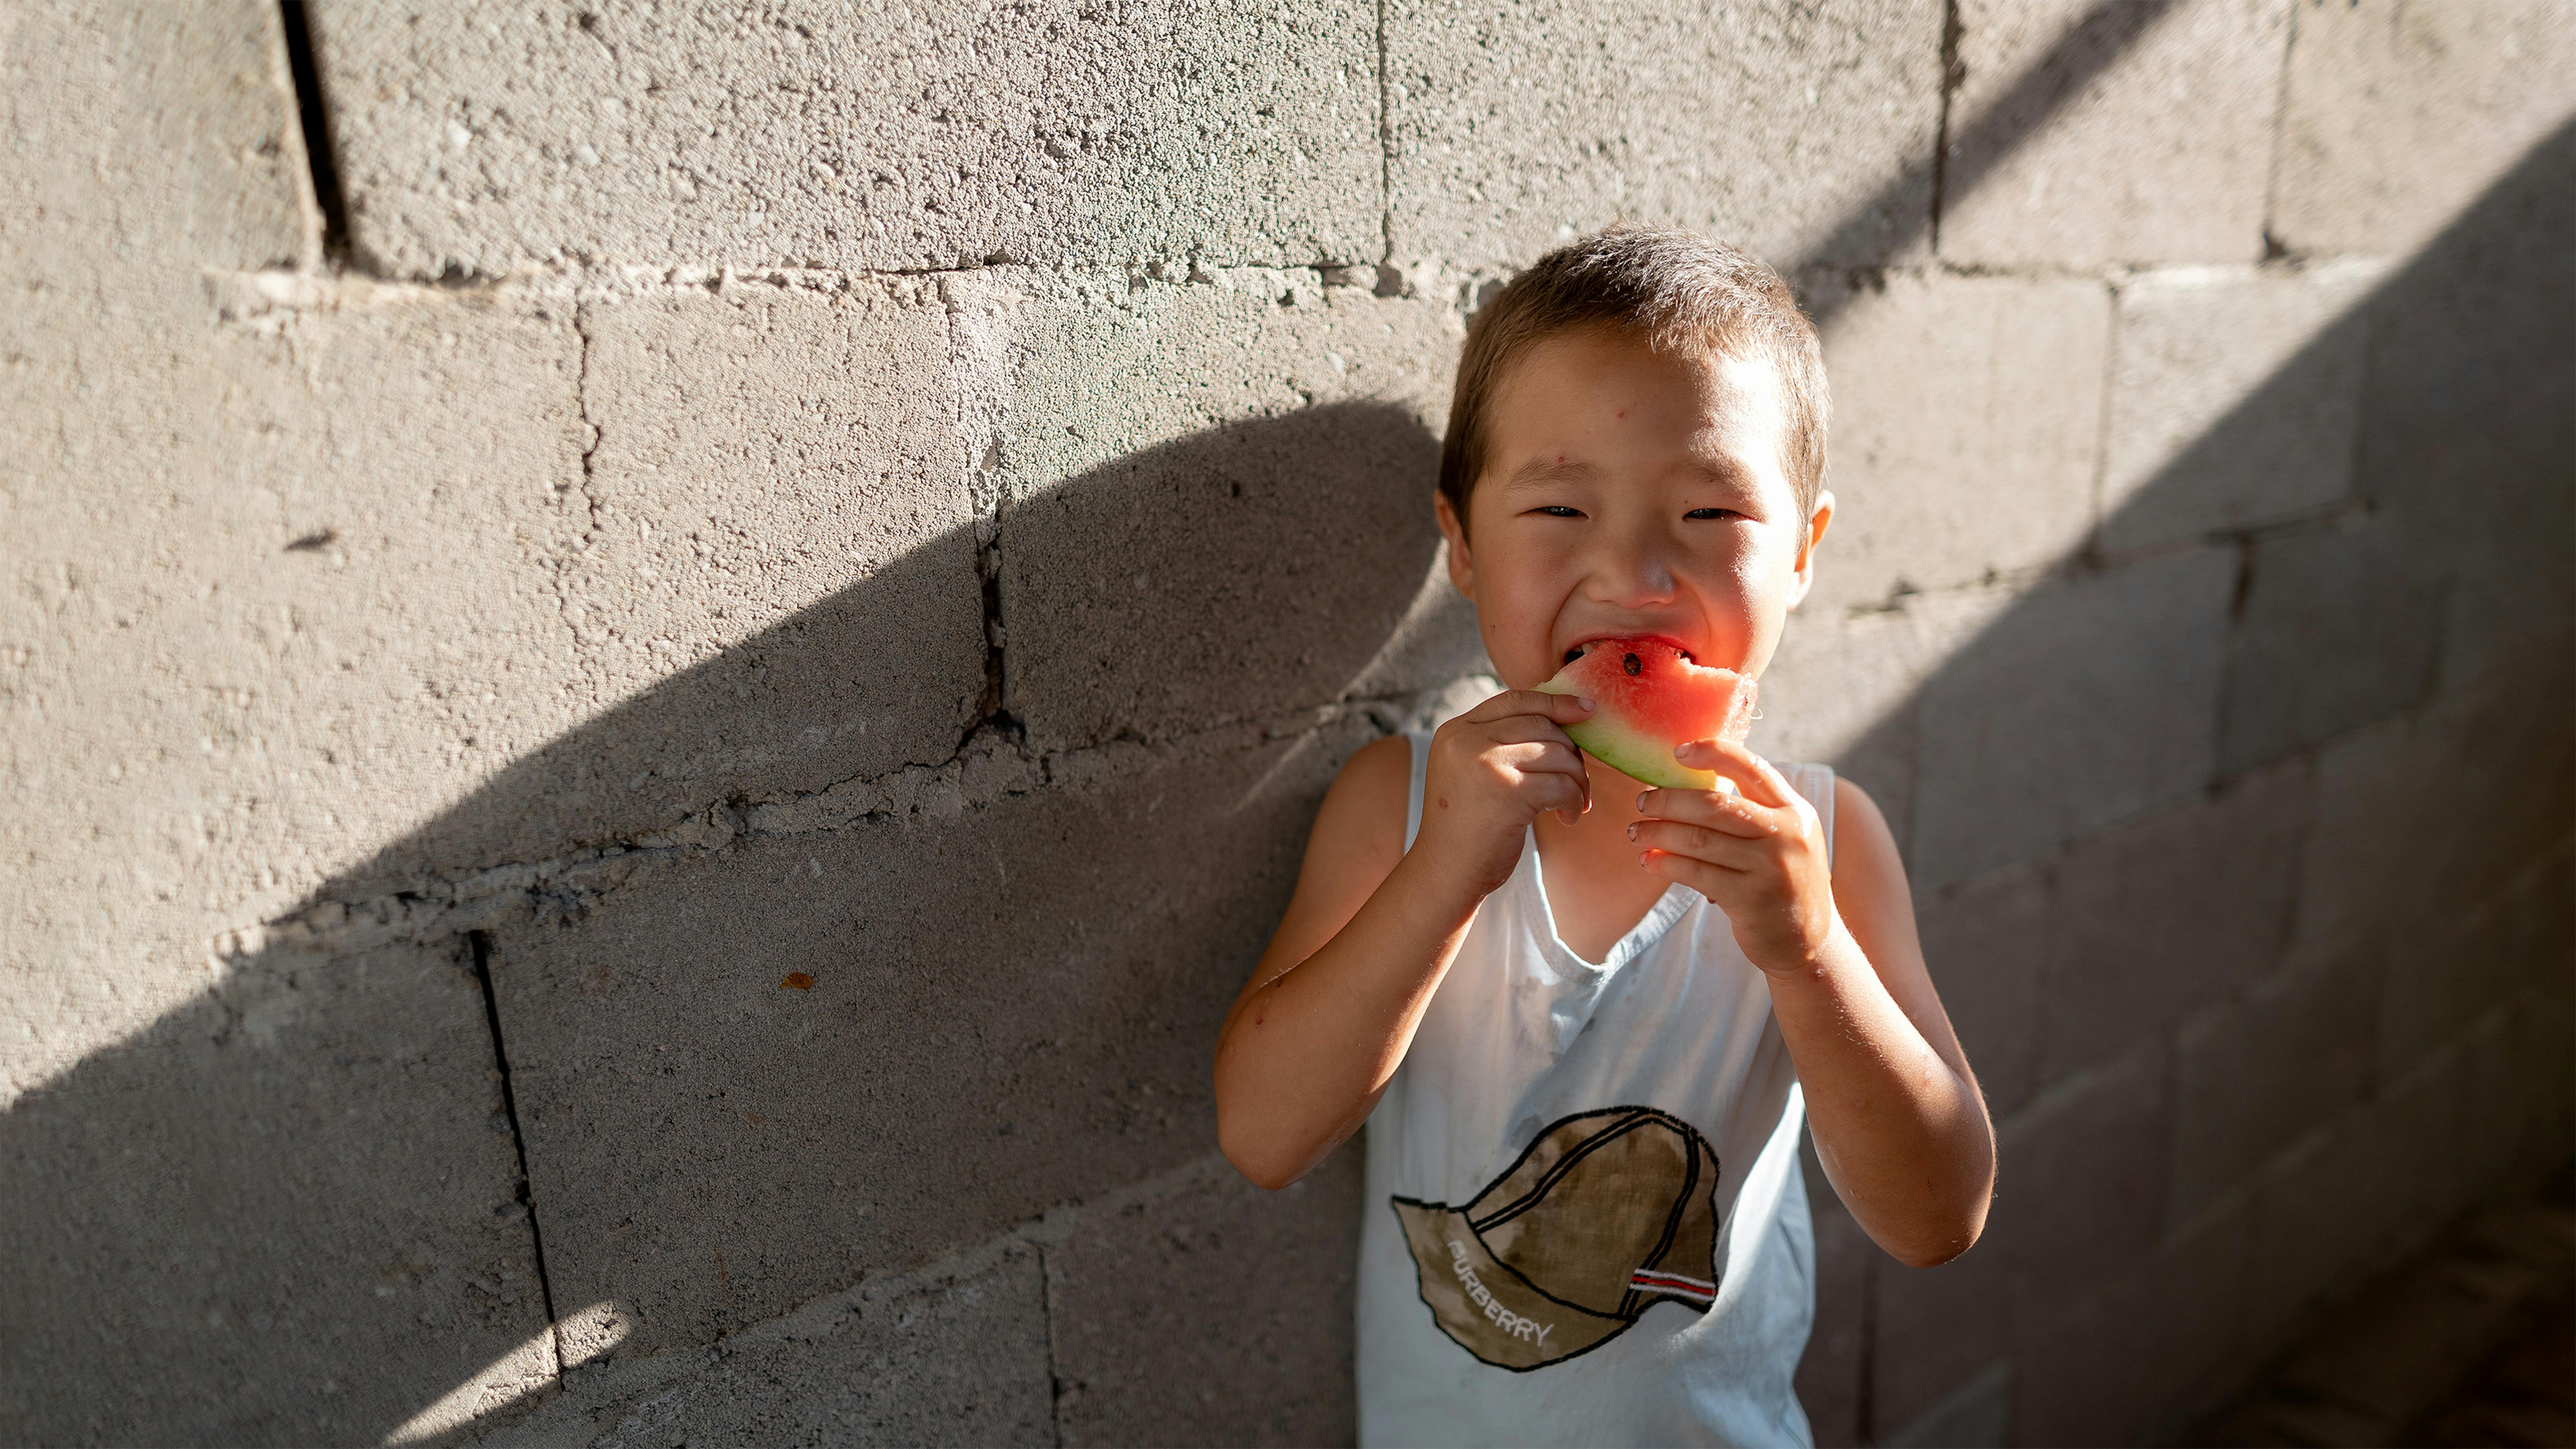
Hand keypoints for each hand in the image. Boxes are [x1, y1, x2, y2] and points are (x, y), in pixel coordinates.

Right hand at [1413, 689, 1596, 896]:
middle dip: (1571, 752)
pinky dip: (1574, 800)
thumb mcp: (1472, 772)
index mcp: (1455, 730)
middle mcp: (1466, 739)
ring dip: (1577, 780)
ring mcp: (1485, 762)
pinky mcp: (1507, 791)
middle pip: (1541, 724)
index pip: (1515, 700)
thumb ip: (1500, 743)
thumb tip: (1562, 720)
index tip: (1587, 710)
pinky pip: (1561, 783)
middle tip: (1578, 781)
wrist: (1444, 874)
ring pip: (1557, 753)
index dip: (1556, 702)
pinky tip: (1568, 817)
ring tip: (1575, 803)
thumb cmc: (1466, 828)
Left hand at [1629, 737, 1835, 973]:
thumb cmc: (1780, 881)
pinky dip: (1666, 863)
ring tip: (1635, 832)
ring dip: (1658, 832)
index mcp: (1794, 810)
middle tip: (1642, 802)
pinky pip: (1696, 873)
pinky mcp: (1751, 899)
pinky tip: (1649, 860)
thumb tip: (1684, 785)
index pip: (1753, 767)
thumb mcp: (1782, 838)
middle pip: (1715, 804)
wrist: (1808, 941)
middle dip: (1669, 800)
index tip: (1677, 752)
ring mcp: (1770, 868)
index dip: (1713, 753)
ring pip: (1699, 839)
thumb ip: (1750, 811)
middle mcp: (1787, 834)